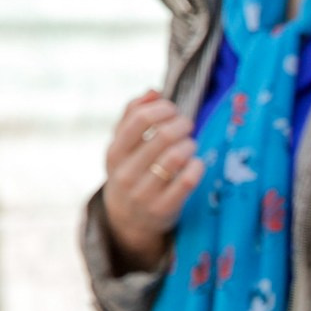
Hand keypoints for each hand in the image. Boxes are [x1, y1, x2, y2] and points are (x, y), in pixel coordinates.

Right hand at [101, 91, 202, 269]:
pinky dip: (197, 167)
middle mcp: (125, 173)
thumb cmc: (130, 171)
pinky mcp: (163, 209)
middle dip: (181, 124)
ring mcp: (143, 193)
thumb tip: (154, 91)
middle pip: (162, 136)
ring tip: (190, 145)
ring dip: (190, 145)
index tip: (172, 110)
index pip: (138, 120)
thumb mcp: (123, 146)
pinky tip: (196, 163)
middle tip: (187, 125)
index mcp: (114, 153)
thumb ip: (133, 115)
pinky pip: (187, 181)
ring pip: (176, 157)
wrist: (127, 219)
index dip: (162, 108)